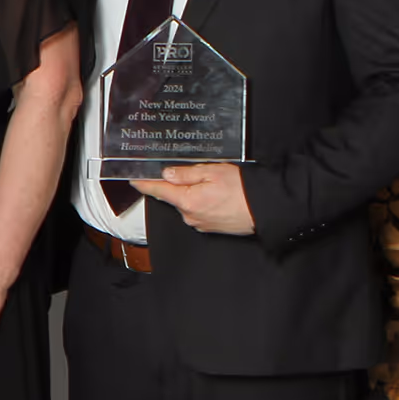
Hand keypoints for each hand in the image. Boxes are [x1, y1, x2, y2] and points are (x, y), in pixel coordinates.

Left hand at [132, 163, 253, 234]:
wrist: (265, 210)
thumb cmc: (243, 190)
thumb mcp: (213, 172)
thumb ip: (186, 174)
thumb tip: (166, 174)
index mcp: (187, 201)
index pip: (158, 191)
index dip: (144, 183)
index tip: (133, 179)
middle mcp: (189, 216)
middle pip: (174, 196)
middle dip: (179, 184)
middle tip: (198, 173)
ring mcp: (199, 223)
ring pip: (187, 203)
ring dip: (194, 193)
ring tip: (216, 184)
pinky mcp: (209, 227)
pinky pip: (198, 211)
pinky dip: (203, 202)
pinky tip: (218, 195)